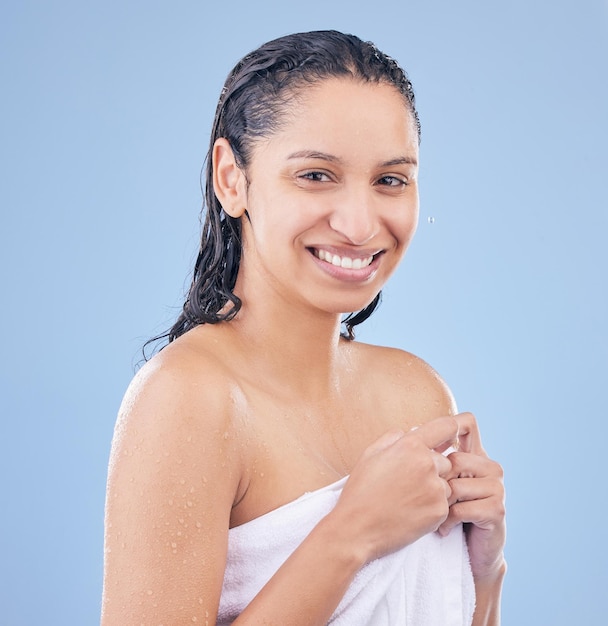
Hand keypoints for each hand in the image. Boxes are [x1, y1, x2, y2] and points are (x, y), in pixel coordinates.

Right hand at [333, 416, 459, 562]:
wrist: (356, 529)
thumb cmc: (361, 491)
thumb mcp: (370, 453)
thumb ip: (394, 437)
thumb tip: (412, 432)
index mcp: (410, 446)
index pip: (446, 427)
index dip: (450, 431)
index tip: (448, 438)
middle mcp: (427, 464)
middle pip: (445, 460)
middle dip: (432, 468)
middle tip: (409, 482)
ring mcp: (436, 489)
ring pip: (445, 483)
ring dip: (433, 489)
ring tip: (407, 499)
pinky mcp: (440, 511)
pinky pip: (444, 504)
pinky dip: (431, 507)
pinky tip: (411, 511)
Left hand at [438, 412, 506, 579]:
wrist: (470, 554)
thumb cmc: (446, 514)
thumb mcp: (436, 482)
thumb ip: (431, 456)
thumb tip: (411, 430)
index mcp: (475, 455)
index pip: (468, 423)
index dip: (449, 427)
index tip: (429, 449)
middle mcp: (490, 467)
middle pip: (454, 459)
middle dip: (436, 483)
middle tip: (429, 500)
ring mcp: (497, 487)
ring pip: (455, 485)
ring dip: (439, 505)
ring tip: (435, 517)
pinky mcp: (497, 510)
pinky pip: (461, 508)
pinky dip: (446, 521)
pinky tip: (443, 529)